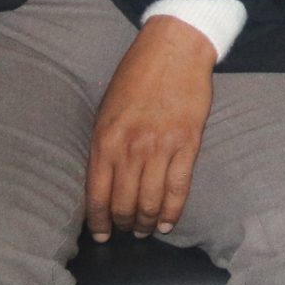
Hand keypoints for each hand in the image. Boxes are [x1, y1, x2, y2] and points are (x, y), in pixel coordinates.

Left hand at [85, 17, 215, 241]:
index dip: (98, 222)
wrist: (174, 50)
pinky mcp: (188, 144)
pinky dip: (172, 211)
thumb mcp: (106, 111)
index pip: (97, 196)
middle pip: (124, 203)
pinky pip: (178, 188)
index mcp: (105, 141)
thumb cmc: (136, 77)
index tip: (101, 234)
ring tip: (147, 230)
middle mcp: (130, 149)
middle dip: (125, 224)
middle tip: (128, 231)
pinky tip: (167, 222)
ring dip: (147, 223)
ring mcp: (161, 148)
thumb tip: (103, 182)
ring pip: (151, 201)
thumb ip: (104, 147)